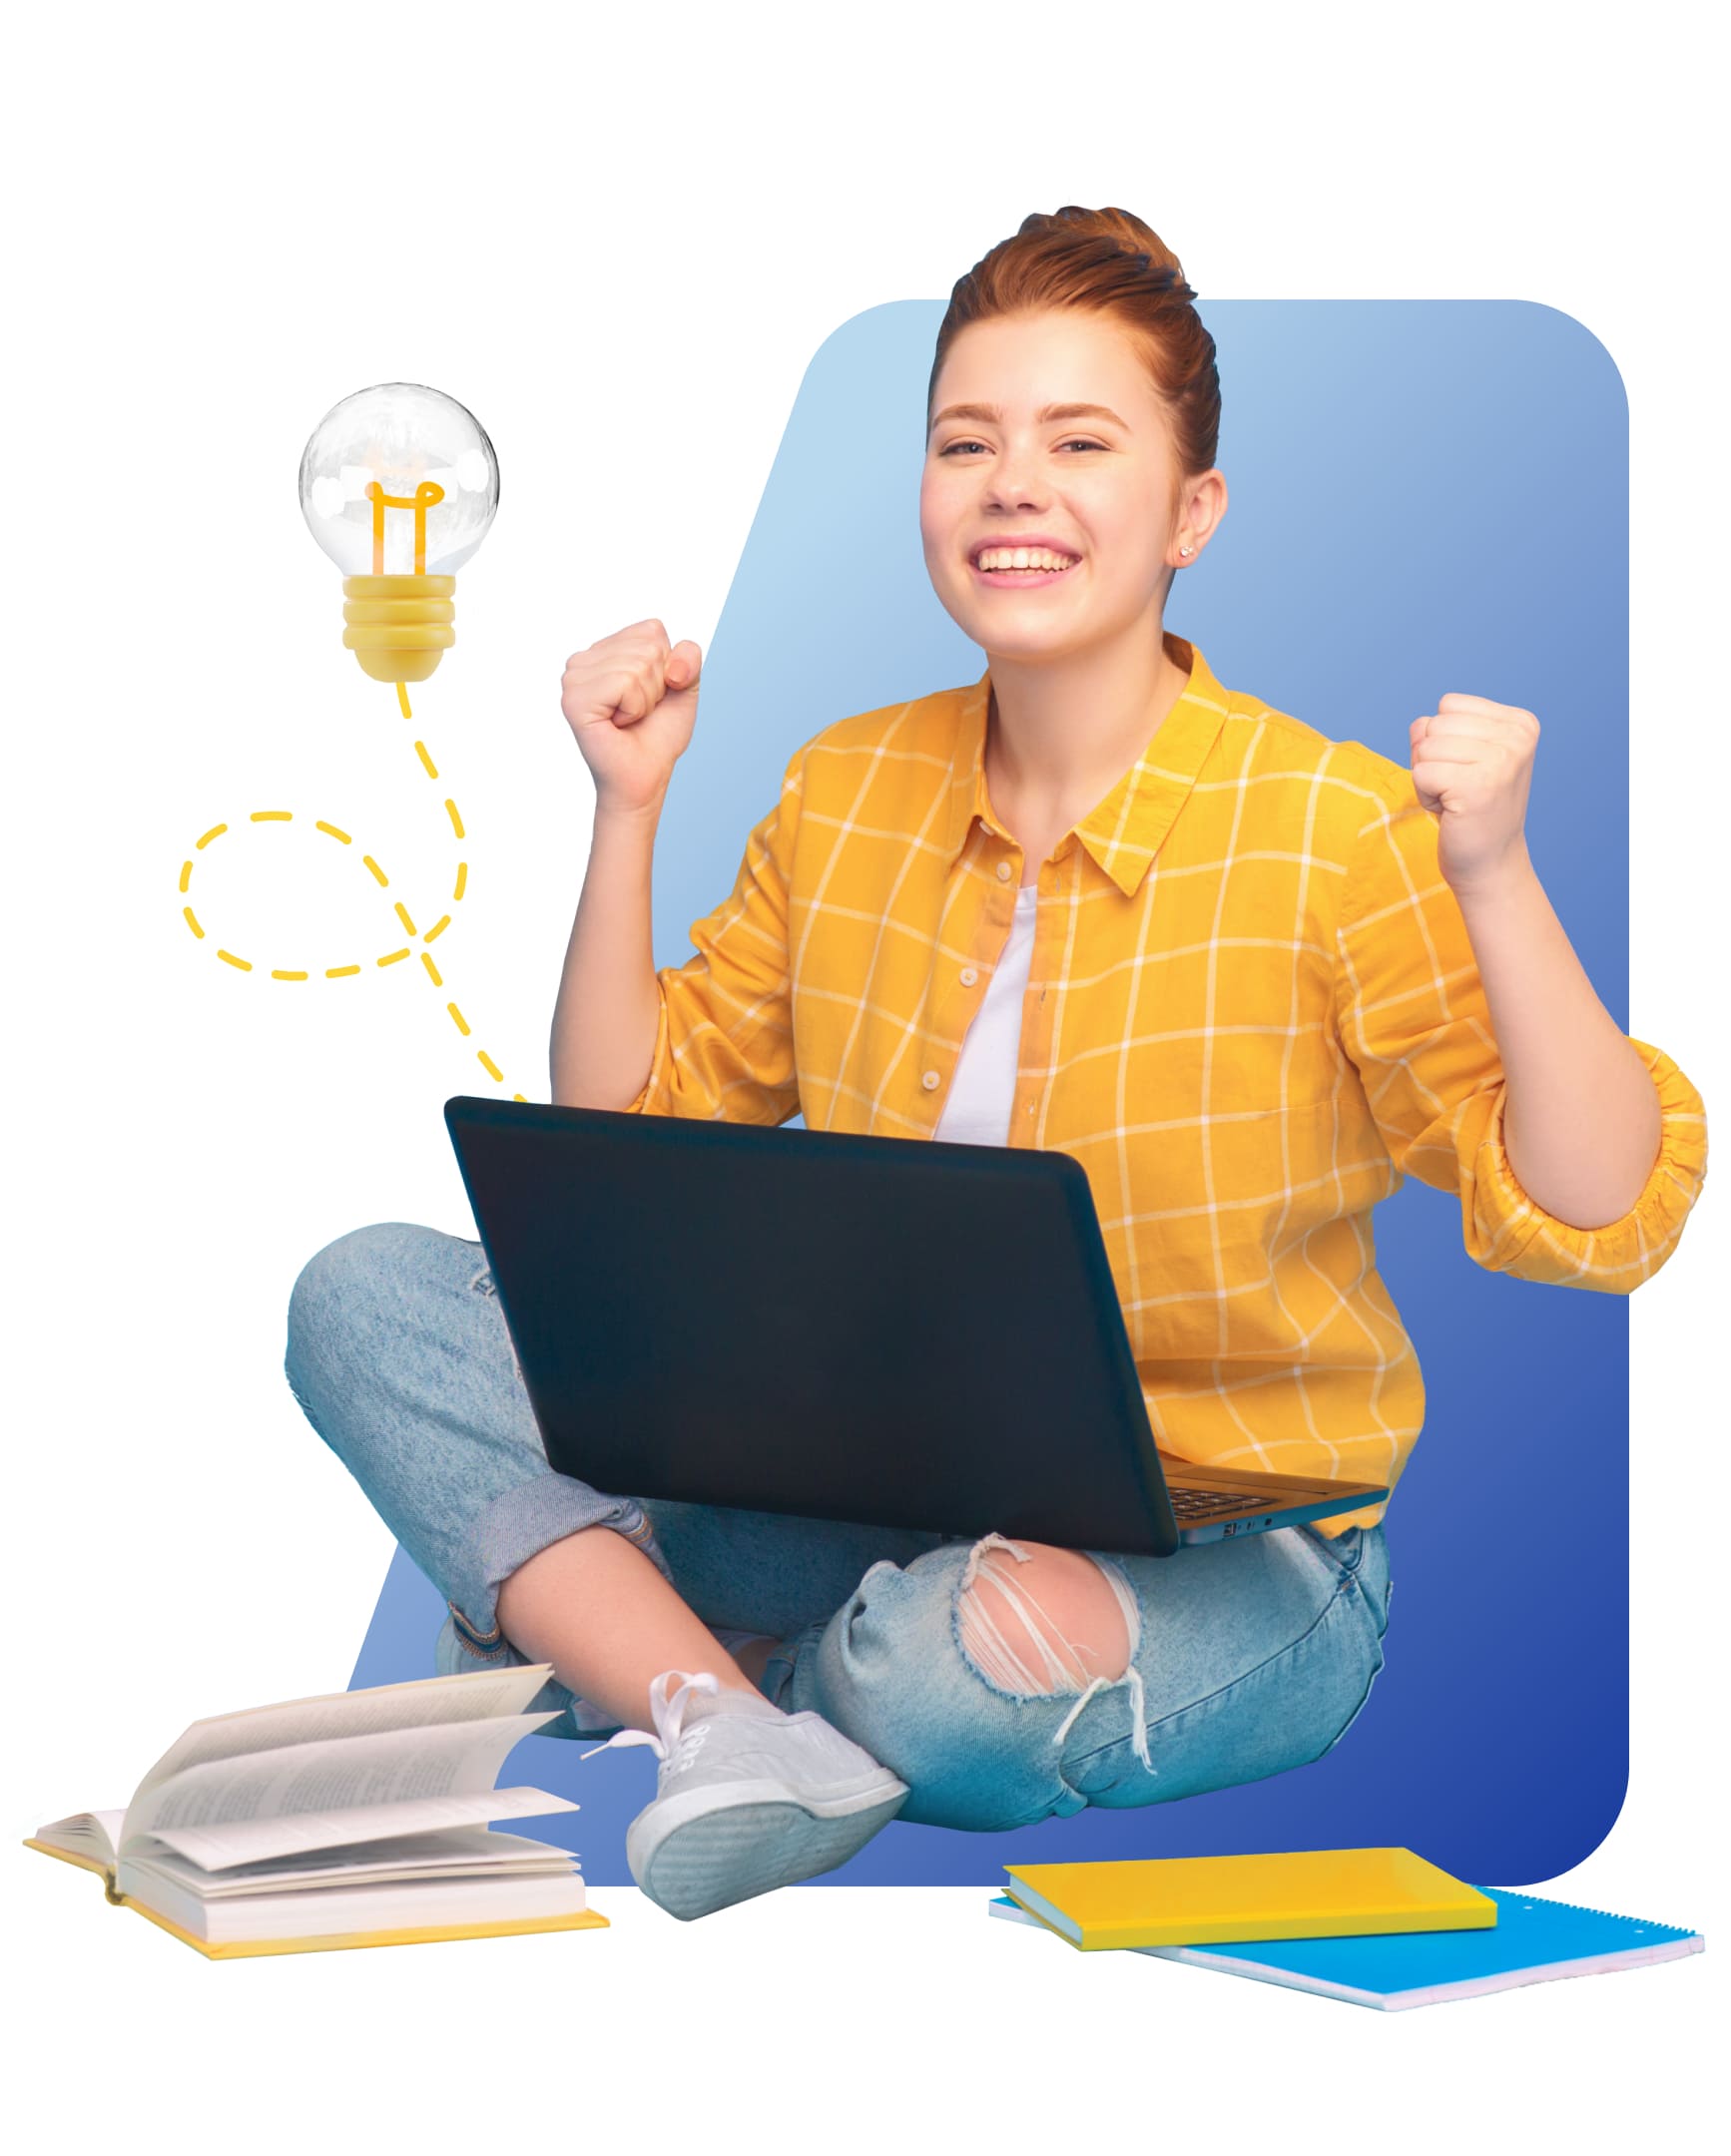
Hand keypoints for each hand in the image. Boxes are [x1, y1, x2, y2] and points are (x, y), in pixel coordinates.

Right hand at [561, 619, 703, 817]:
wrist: (645, 776)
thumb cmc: (657, 736)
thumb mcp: (685, 689)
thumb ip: (689, 659)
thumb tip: (673, 666)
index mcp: (606, 649)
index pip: (652, 630)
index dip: (666, 666)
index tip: (651, 695)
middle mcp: (584, 659)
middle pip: (648, 646)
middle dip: (656, 685)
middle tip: (638, 712)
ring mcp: (574, 677)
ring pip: (637, 664)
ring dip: (645, 700)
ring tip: (628, 718)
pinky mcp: (574, 698)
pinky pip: (624, 682)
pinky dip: (634, 708)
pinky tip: (618, 723)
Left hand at [1409, 693, 1538, 896]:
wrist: (1490, 864)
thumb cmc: (1471, 808)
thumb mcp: (1458, 756)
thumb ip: (1435, 729)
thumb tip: (1419, 725)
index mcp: (1520, 723)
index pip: (1449, 704)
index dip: (1443, 739)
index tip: (1466, 769)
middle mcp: (1517, 737)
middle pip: (1434, 724)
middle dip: (1433, 759)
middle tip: (1459, 789)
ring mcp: (1502, 760)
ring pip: (1425, 747)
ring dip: (1429, 778)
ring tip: (1456, 799)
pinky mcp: (1478, 785)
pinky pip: (1420, 773)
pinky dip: (1425, 796)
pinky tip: (1450, 811)